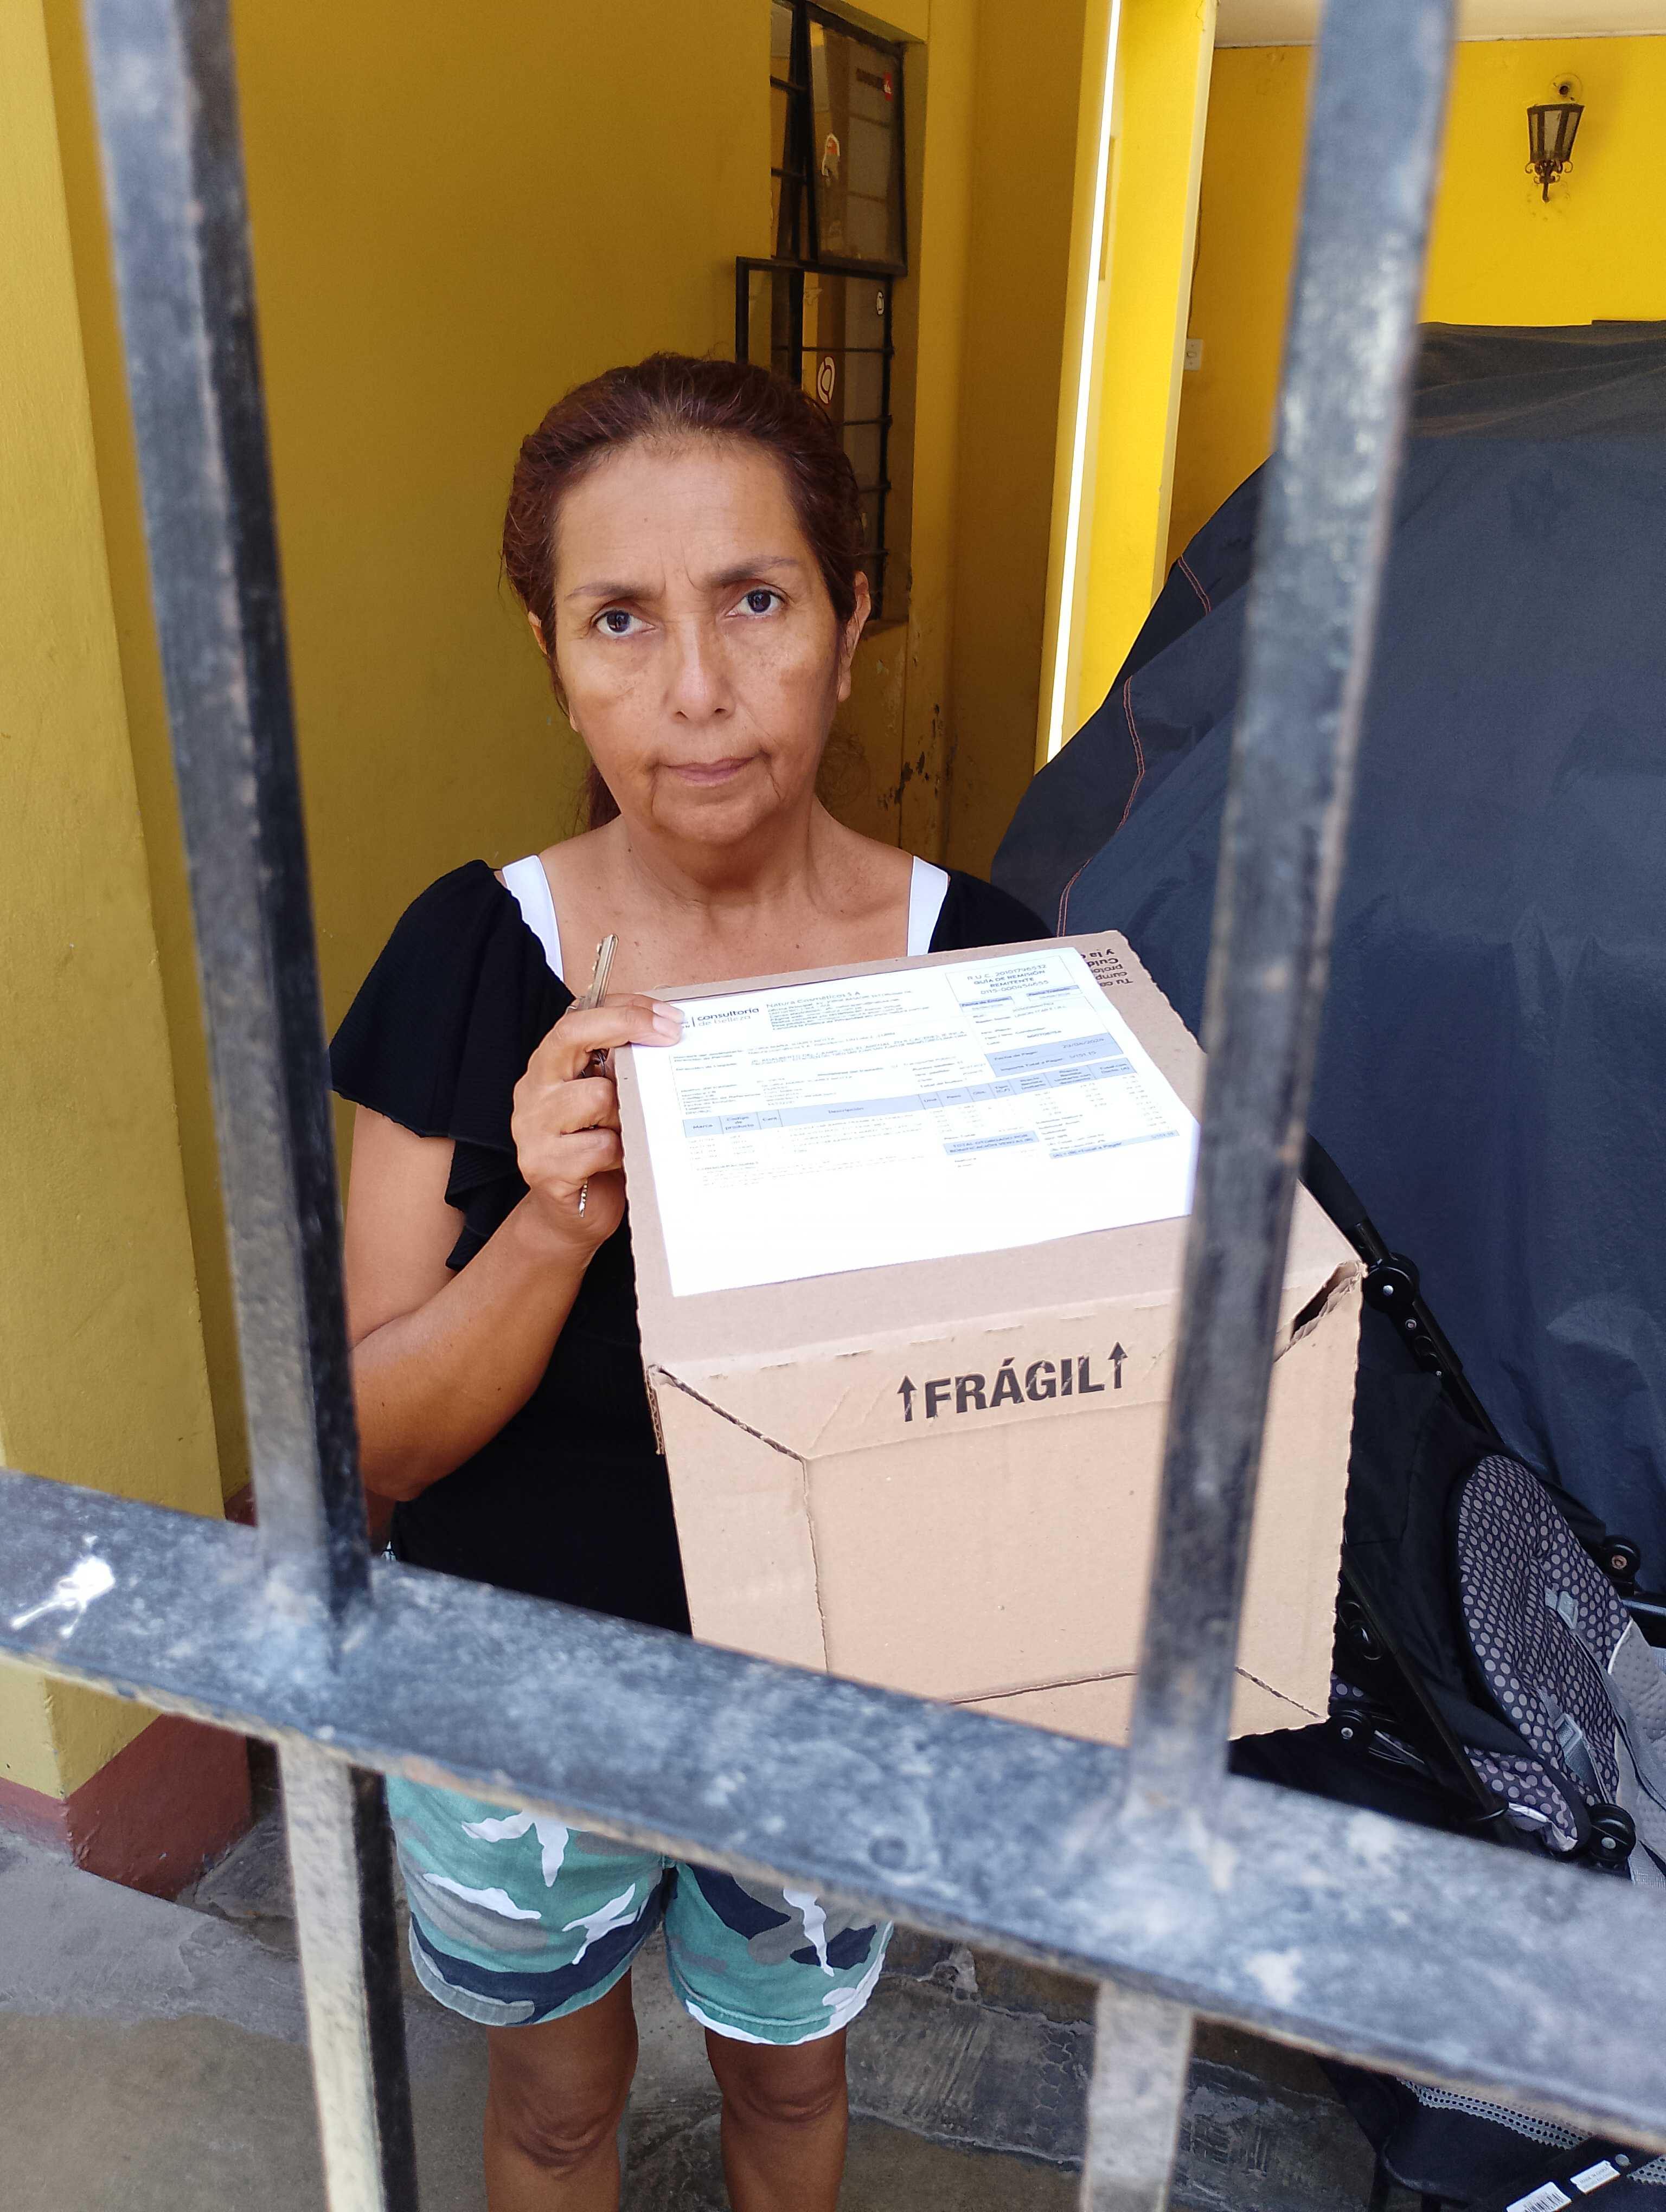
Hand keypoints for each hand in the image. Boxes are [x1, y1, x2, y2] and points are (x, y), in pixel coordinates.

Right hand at [510, 993, 681, 1249]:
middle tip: (669, 1035)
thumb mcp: (609, 1102)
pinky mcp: (543, 1167)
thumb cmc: (598, 1151)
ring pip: (595, 1096)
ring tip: (627, 1131)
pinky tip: (618, 1162)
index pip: (578, 1017)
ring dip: (624, 1112)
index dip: (623, 1009)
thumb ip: (621, 1070)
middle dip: (624, 1028)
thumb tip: (670, 1034)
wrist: (572, 1217)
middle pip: (570, 1037)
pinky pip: (598, 1147)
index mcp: (549, 1067)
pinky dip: (618, 1153)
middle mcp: (534, 1090)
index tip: (668, 1016)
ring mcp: (532, 1128)